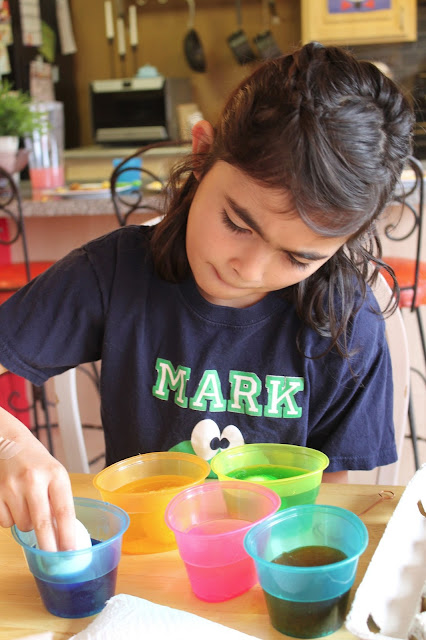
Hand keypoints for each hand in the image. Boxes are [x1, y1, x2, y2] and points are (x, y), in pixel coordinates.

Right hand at [0, 408, 75, 550]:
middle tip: (54, 559)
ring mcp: (11, 487)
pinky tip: (13, 502)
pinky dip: (11, 519)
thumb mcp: (54, 473)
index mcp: (55, 474)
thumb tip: (63, 534)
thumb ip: (58, 499)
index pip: (63, 510)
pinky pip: (5, 522)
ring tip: (28, 504)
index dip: (67, 535)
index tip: (71, 552)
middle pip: (42, 524)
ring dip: (28, 524)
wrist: (7, 440)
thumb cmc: (35, 460)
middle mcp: (34, 480)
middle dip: (49, 546)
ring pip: (23, 525)